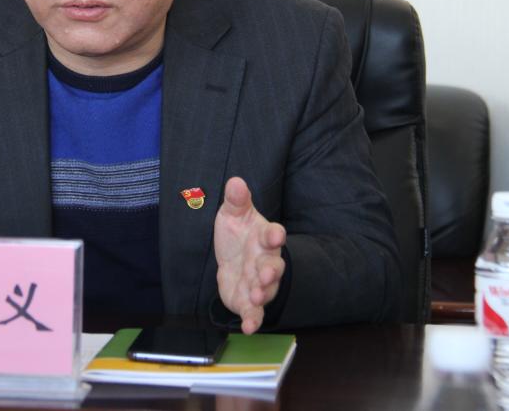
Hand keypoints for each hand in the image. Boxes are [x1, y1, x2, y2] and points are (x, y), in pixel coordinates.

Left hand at [213, 177, 286, 333]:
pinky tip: (248, 327)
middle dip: (271, 271)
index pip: (273, 235)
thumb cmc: (238, 234)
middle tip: (266, 273)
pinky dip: (253, 320)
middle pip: (273, 266)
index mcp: (264, 238)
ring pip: (267, 290)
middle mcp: (266, 261)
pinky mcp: (249, 301)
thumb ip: (236, 200)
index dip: (275, 235)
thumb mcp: (233, 214)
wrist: (232, 259)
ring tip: (257, 295)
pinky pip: (254, 312)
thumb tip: (235, 181)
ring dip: (263, 293)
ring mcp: (260, 283)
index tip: (275, 234)